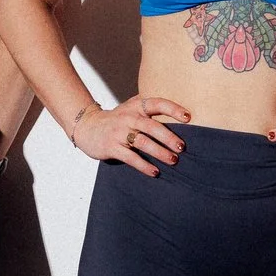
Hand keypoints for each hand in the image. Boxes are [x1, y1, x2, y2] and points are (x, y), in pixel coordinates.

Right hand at [73, 95, 190, 176]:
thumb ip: (150, 108)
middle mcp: (128, 117)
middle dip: (169, 137)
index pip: (157, 103)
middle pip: (152, 126)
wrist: (88, 127)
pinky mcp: (111, 147)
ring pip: (142, 142)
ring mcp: (118, 132)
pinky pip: (130, 157)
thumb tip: (181, 115)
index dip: (173, 109)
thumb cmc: (118, 120)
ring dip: (159, 152)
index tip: (188, 118)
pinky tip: (155, 172)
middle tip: (182, 147)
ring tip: (173, 160)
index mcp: (136, 106)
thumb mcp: (131, 108)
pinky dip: (144, 165)